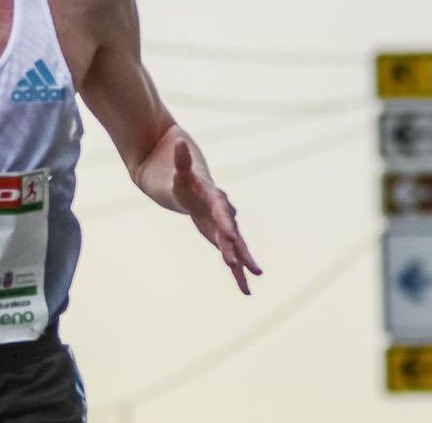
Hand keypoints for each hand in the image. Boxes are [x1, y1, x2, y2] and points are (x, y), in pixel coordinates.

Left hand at [171, 142, 262, 294]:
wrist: (191, 184)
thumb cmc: (183, 178)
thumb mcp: (179, 171)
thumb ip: (181, 159)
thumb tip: (178, 142)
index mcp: (214, 197)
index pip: (220, 210)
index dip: (225, 221)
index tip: (230, 235)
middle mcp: (223, 213)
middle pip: (233, 231)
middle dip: (239, 248)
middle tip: (248, 266)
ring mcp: (224, 226)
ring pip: (236, 246)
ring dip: (243, 262)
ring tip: (253, 278)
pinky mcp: (221, 236)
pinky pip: (231, 255)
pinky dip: (237, 271)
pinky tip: (245, 290)